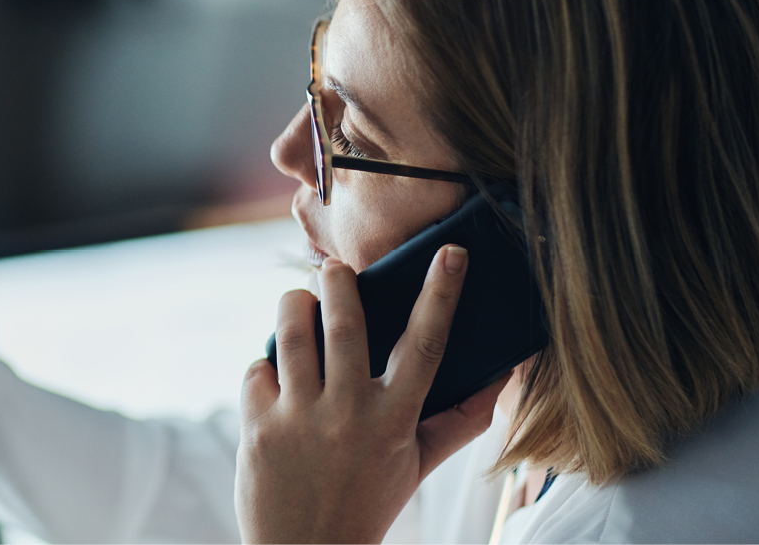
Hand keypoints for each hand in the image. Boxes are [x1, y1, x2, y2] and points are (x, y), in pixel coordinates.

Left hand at [235, 246, 508, 543]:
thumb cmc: (367, 502)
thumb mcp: (417, 465)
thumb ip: (458, 421)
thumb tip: (501, 378)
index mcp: (394, 421)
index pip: (425, 346)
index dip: (442, 295)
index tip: (451, 255)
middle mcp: (347, 415)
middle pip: (344, 324)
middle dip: (338, 282)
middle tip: (335, 267)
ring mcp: (298, 420)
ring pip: (291, 334)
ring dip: (293, 304)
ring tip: (300, 299)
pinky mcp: (258, 428)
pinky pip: (258, 369)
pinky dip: (265, 364)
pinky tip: (277, 376)